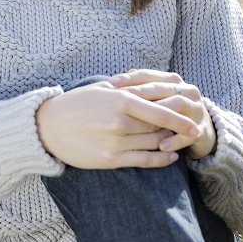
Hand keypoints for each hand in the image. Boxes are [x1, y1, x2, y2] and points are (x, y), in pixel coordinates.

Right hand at [35, 80, 202, 168]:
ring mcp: (115, 141)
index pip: (158, 109)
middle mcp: (120, 121)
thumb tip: (149, 81)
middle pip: (158, 127)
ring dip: (169, 144)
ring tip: (180, 142)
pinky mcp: (109, 159)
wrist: (47, 127)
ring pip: (153, 144)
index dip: (180, 118)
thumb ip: (126, 87)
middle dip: (176, 130)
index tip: (195, 121)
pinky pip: (142, 160)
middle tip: (190, 131)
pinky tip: (170, 157)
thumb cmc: (75, 104)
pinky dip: (160, 160)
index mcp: (119, 100)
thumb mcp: (101, 88)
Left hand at [109, 70, 216, 160]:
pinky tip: (161, 147)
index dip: (129, 79)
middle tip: (122, 102)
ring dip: (159, 115)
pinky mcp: (202, 130)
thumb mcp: (152, 101)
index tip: (110, 85)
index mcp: (172, 81)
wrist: (197, 132)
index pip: (148, 75)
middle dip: (142, 94)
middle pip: (162, 89)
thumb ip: (136, 91)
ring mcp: (196, 109)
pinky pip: (188, 135)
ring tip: (141, 123)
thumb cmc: (166, 114)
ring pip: (177, 106)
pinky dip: (175, 141)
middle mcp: (187, 90)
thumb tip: (112, 82)